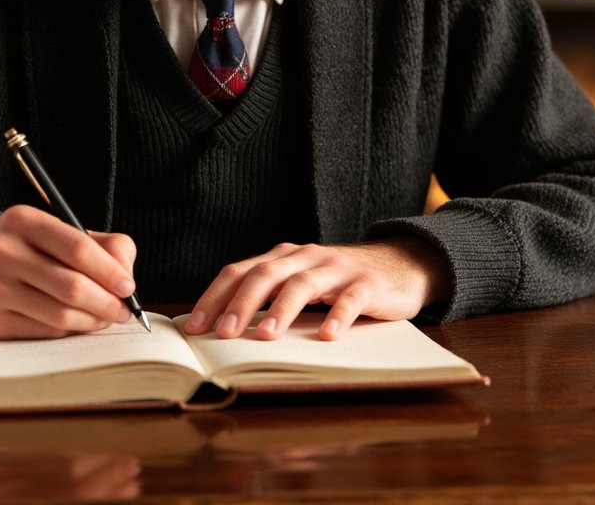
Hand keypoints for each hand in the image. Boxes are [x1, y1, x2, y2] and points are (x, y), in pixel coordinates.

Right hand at [0, 204, 138, 338]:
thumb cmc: (26, 248)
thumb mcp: (57, 230)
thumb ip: (101, 243)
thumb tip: (126, 275)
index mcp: (23, 220)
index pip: (77, 247)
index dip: (109, 270)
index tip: (128, 286)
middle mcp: (2, 251)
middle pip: (70, 286)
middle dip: (106, 302)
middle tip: (123, 311)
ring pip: (59, 314)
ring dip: (92, 321)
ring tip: (105, 318)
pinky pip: (43, 331)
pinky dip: (68, 330)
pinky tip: (76, 322)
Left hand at [183, 238, 450, 340]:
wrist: (400, 263)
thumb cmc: (338, 282)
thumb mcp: (301, 283)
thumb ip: (270, 297)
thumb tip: (224, 329)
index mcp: (283, 257)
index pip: (240, 271)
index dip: (215, 297)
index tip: (195, 327)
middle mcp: (305, 256)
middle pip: (265, 274)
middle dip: (240, 304)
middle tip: (222, 335)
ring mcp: (337, 268)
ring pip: (303, 284)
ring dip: (281, 310)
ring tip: (265, 336)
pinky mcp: (368, 283)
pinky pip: (350, 298)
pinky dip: (337, 316)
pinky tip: (326, 336)